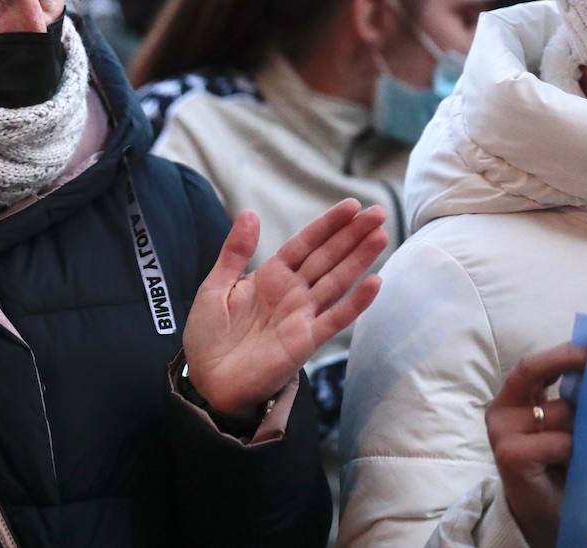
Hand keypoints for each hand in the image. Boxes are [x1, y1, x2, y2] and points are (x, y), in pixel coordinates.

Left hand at [182, 199, 386, 417]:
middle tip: (378, 213)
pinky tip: (375, 282)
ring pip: (337, 282)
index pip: (306, 244)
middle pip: (328, 258)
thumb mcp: (215, 286)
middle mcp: (291, 293)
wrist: (206, 380)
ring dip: (359, 260)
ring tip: (381, 235)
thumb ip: (235, 252)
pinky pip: (335, 319)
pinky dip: (356, 302)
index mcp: (270, 277)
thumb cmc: (208, 335)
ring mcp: (301, 316)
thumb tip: (250, 213)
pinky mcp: (305, 341)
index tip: (352, 206)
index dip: (328, 225)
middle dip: (352, 235)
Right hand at [486, 339, 586, 546]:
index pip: (537, 365)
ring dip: (581, 427)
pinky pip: (558, 440)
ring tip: (580, 450)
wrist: (549, 515)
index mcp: (514, 401)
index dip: (569, 349)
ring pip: (558, 411)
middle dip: (568, 359)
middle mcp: (500, 410)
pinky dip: (573, 450)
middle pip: (531, 369)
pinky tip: (568, 464)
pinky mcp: (509, 455)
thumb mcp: (570, 425)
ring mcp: (501, 432)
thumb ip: (576, 395)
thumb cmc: (561, 468)